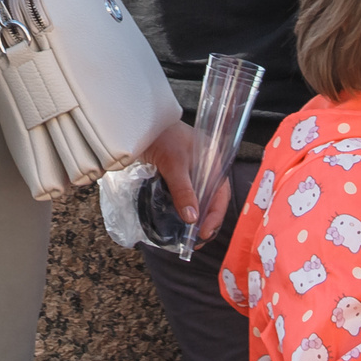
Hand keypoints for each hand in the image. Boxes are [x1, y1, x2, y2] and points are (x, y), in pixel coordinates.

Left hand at [138, 121, 208, 235]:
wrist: (139, 120)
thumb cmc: (162, 136)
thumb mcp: (174, 164)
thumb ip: (183, 191)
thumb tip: (192, 219)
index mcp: (214, 162)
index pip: (221, 194)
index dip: (215, 216)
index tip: (203, 233)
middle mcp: (206, 167)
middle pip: (212, 199)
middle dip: (206, 221)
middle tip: (195, 240)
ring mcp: (192, 170)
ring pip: (199, 198)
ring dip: (195, 217)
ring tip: (187, 236)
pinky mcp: (177, 173)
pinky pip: (186, 195)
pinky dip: (185, 208)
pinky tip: (179, 220)